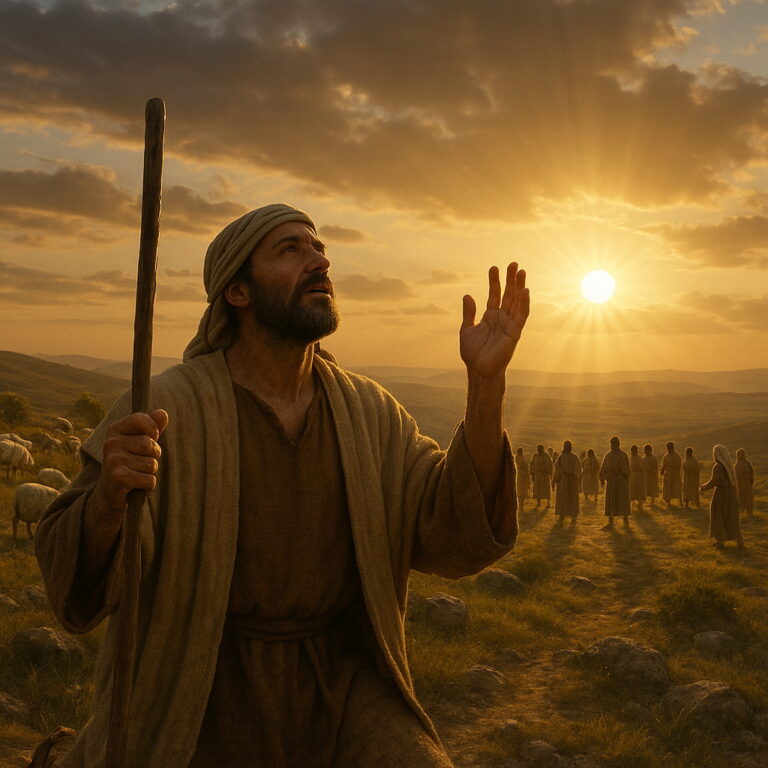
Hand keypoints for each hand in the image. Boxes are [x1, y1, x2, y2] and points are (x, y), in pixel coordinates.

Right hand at [91, 409, 168, 519]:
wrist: (110, 495)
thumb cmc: (130, 464)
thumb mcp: (140, 443)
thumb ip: (152, 428)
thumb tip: (163, 413)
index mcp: (115, 430)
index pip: (141, 419)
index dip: (153, 430)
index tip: (151, 439)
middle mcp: (111, 443)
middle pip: (150, 445)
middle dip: (153, 457)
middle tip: (140, 464)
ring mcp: (113, 460)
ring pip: (152, 464)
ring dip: (149, 473)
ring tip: (136, 475)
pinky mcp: (118, 478)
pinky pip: (150, 479)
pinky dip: (148, 485)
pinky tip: (135, 486)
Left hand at [460, 263, 529, 379]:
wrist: (479, 370)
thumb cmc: (473, 354)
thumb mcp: (466, 329)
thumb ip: (468, 313)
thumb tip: (467, 295)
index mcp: (491, 317)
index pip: (495, 295)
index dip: (494, 282)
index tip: (493, 268)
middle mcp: (502, 319)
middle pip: (508, 295)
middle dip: (510, 280)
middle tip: (513, 263)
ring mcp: (509, 324)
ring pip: (517, 302)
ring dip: (520, 287)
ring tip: (521, 271)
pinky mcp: (515, 332)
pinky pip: (521, 316)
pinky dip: (524, 304)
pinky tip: (525, 291)